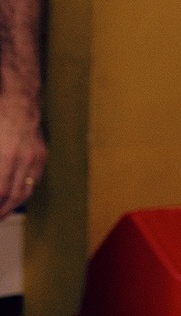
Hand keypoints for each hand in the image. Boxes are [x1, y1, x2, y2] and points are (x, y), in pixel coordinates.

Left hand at [0, 96, 45, 218]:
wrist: (19, 102)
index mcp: (6, 155)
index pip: (0, 191)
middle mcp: (23, 159)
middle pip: (13, 196)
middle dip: (2, 211)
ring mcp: (36, 158)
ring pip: (26, 191)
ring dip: (13, 205)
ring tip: (3, 213)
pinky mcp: (42, 156)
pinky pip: (34, 180)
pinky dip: (24, 192)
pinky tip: (14, 197)